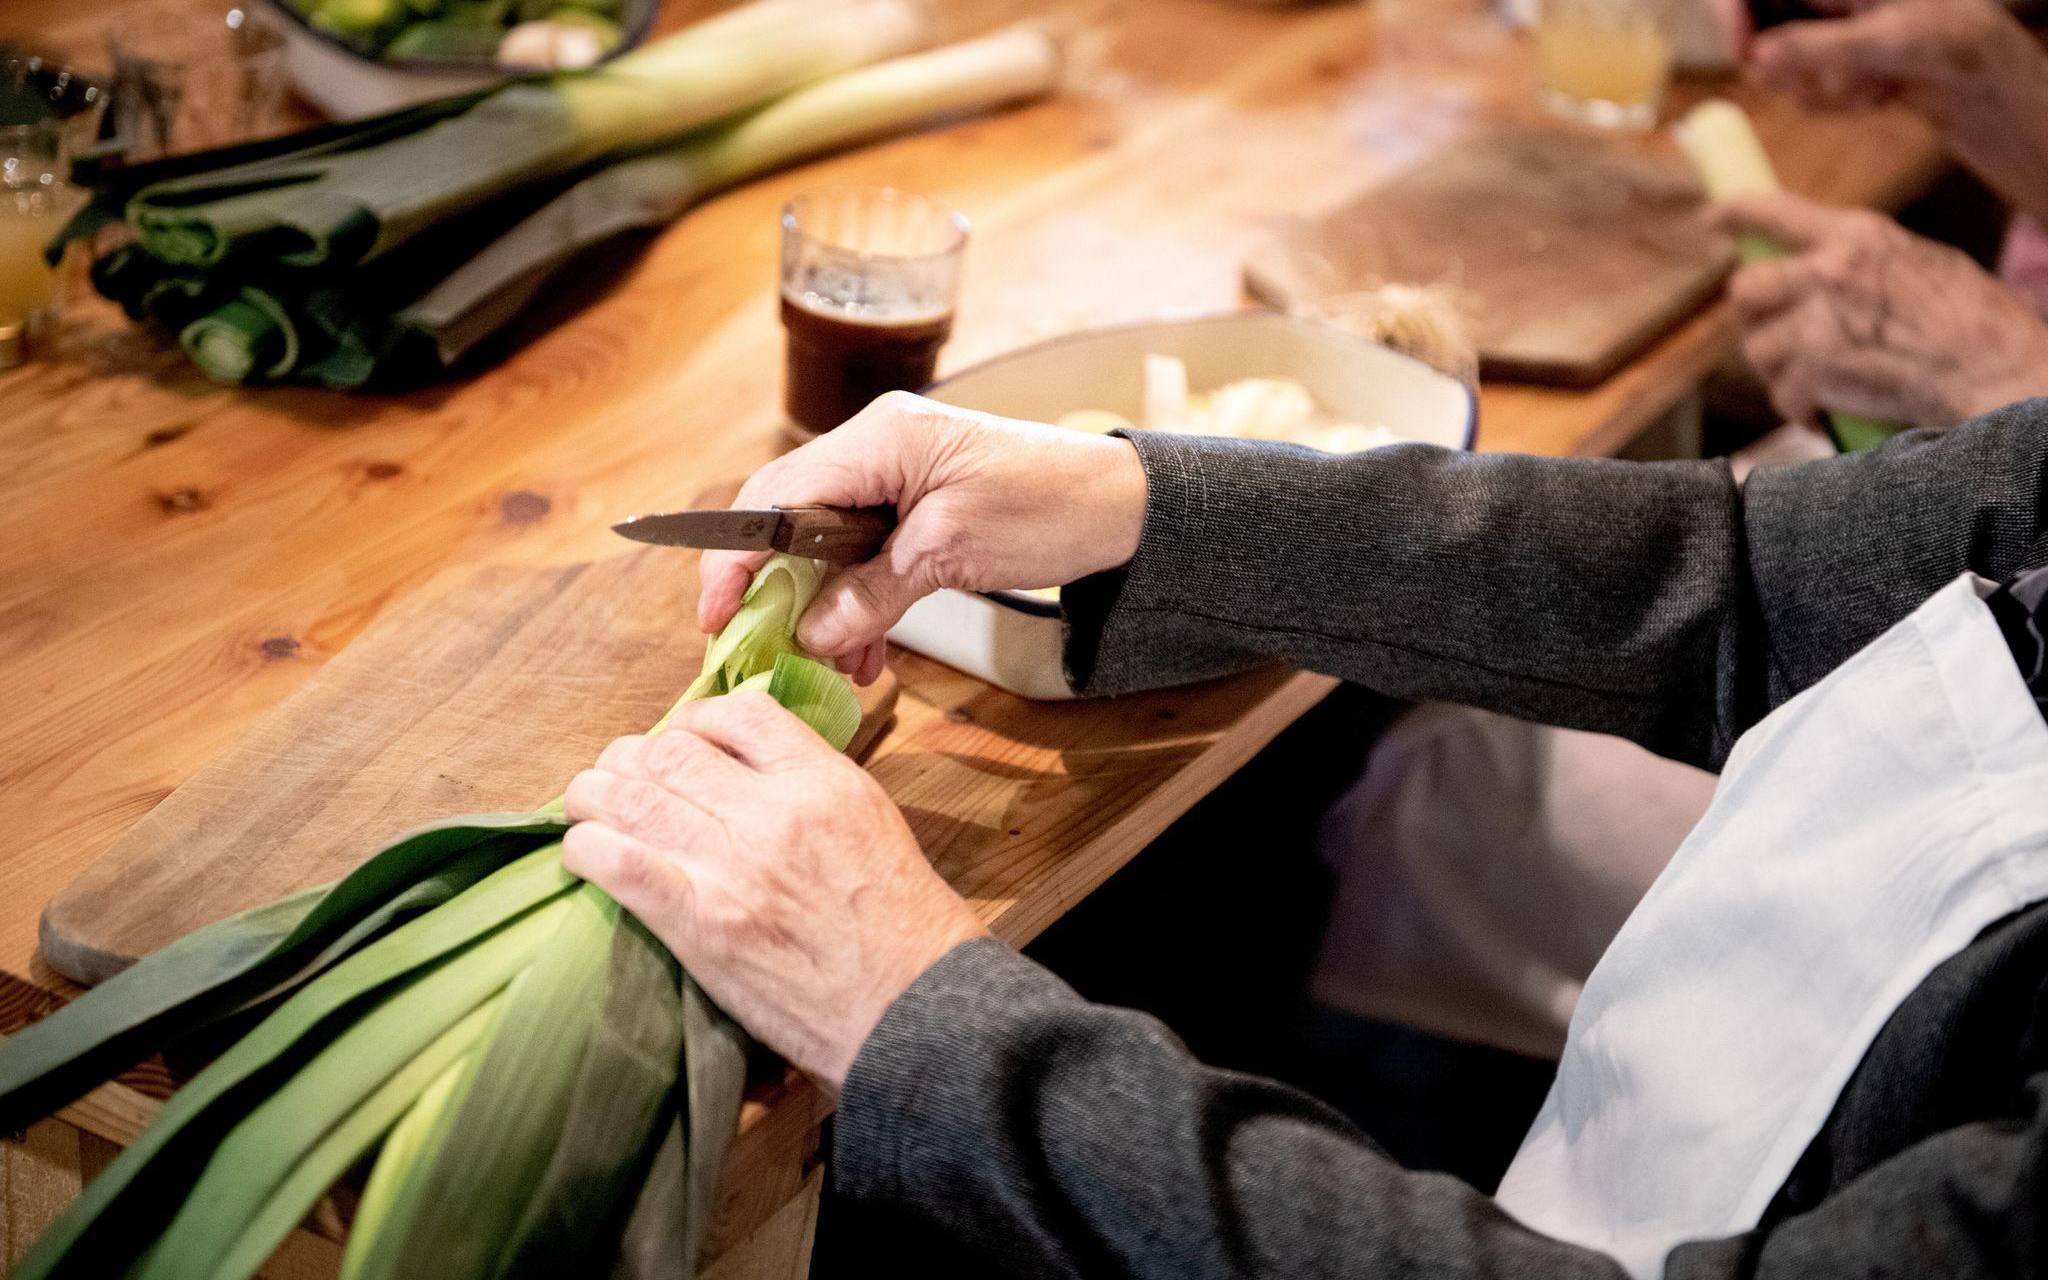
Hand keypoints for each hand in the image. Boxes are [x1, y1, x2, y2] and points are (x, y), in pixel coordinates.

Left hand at [562, 691, 987, 1092]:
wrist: (912, 1008)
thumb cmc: (903, 925)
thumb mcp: (872, 822)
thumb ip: (813, 783)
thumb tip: (751, 759)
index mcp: (823, 781)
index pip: (739, 714)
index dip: (695, 719)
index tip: (683, 741)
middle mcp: (773, 812)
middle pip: (671, 750)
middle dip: (633, 757)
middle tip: (622, 776)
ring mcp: (733, 867)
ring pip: (632, 796)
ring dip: (595, 794)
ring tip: (588, 804)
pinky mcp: (701, 924)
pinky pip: (621, 864)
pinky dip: (589, 848)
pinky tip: (583, 851)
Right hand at [699, 390, 1147, 682]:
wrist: (1123, 505)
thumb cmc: (1048, 506)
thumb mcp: (952, 552)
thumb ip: (873, 591)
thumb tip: (810, 634)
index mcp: (878, 439)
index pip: (778, 494)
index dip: (736, 555)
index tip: (717, 613)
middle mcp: (876, 447)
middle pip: (789, 516)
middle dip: (771, 584)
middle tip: (754, 643)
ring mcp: (896, 475)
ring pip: (825, 541)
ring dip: (820, 603)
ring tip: (825, 662)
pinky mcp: (916, 505)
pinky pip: (863, 552)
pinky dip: (858, 601)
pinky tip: (864, 651)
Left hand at [1713, 194, 2047, 427]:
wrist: (1992, 372)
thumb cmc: (1972, 323)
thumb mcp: (1921, 264)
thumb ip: (1864, 262)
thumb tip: (1824, 268)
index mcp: (1858, 236)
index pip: (1776, 213)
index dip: (1735, 213)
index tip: (1712, 218)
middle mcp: (1828, 271)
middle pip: (1745, 289)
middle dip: (1756, 317)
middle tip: (1782, 336)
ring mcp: (1817, 320)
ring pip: (1757, 348)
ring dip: (1780, 370)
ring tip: (1821, 379)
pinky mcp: (1814, 369)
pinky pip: (1781, 394)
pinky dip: (1802, 408)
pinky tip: (1830, 409)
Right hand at [1748, 0, 2047, 218]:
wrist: (1981, 73)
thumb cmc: (1949, 40)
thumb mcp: (1887, 43)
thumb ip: (1819, 48)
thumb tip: (1758, 57)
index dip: (1733, 14)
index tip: (1744, 54)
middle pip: (1757, 29)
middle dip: (1791, 69)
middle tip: (1823, 90)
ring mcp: (1820, 28)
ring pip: (1776, 68)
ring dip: (1818, 89)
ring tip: (1873, 87)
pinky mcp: (1825, 58)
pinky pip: (1799, 89)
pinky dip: (1832, 101)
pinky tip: (1874, 93)